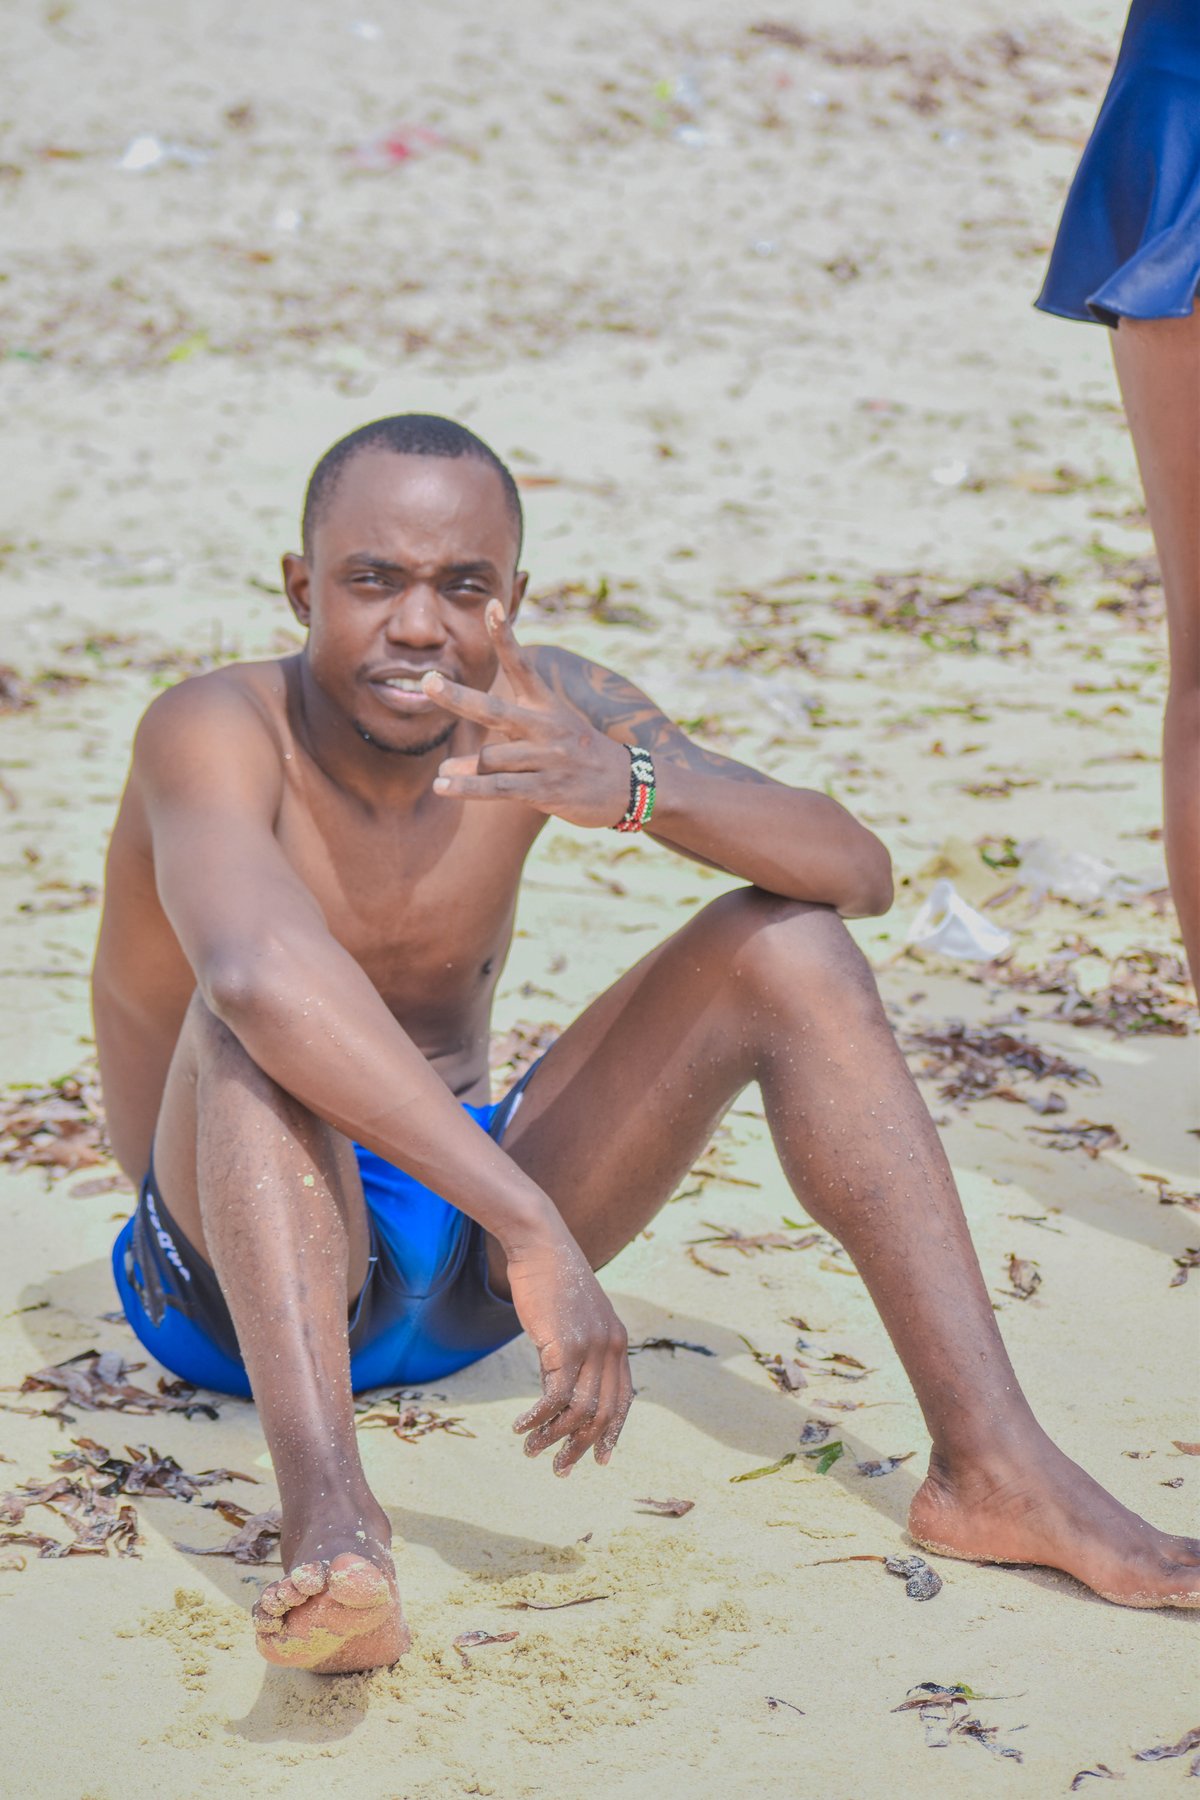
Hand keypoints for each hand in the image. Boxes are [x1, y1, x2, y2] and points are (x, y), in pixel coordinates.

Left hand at [424, 602, 632, 827]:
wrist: (630, 786)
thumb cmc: (579, 759)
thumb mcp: (549, 737)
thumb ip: (496, 749)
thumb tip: (445, 770)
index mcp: (547, 706)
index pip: (521, 666)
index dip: (505, 637)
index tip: (491, 606)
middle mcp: (547, 727)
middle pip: (493, 710)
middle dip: (458, 697)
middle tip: (427, 681)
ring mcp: (548, 758)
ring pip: (489, 758)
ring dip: (464, 769)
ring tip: (443, 778)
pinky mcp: (547, 789)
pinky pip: (498, 787)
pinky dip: (467, 788)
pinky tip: (442, 787)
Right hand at [504, 1230, 632, 1474]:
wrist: (541, 1244)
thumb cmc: (551, 1277)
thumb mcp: (571, 1319)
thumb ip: (575, 1351)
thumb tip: (559, 1392)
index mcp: (618, 1341)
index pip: (623, 1400)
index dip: (612, 1433)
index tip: (600, 1459)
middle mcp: (612, 1347)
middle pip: (603, 1413)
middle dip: (581, 1447)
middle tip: (559, 1468)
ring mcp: (592, 1347)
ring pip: (579, 1411)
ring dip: (554, 1438)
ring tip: (531, 1451)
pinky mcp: (567, 1345)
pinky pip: (555, 1396)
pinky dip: (538, 1418)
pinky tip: (521, 1427)